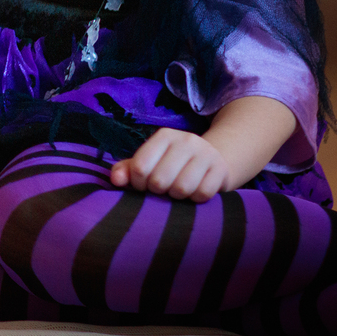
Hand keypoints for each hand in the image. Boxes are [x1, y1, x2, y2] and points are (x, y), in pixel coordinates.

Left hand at [111, 128, 231, 202]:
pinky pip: (202, 194)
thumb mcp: (150, 162)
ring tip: (178, 191)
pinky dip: (196, 199)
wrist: (214, 160)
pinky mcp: (221, 170)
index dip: (138, 185)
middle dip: (158, 192)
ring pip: (181, 189)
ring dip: (177, 197)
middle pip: (159, 180)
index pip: (139, 168)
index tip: (144, 185)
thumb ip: (127, 169)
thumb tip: (115, 180)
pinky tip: (195, 192)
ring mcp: (206, 154)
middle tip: (164, 189)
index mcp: (164, 136)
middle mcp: (186, 140)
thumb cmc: (173, 164)